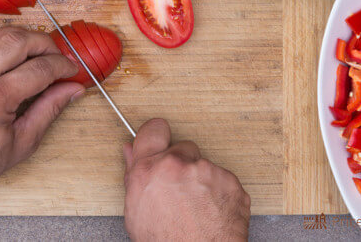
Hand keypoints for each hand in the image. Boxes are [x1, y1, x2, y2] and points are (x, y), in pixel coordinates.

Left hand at [0, 27, 83, 196]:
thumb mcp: (22, 142)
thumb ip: (49, 110)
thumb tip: (73, 90)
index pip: (39, 69)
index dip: (62, 66)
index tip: (72, 69)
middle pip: (18, 41)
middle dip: (45, 43)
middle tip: (58, 55)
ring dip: (21, 37)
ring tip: (37, 49)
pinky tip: (11, 54)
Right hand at [123, 119, 250, 240]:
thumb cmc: (166, 241)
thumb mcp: (137, 211)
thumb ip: (134, 175)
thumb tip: (130, 152)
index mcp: (149, 169)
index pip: (153, 130)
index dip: (157, 134)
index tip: (160, 138)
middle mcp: (177, 165)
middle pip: (183, 147)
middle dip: (182, 164)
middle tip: (179, 189)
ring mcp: (206, 171)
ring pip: (204, 165)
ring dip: (201, 180)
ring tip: (196, 207)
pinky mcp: (230, 181)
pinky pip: (223, 179)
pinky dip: (219, 192)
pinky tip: (210, 210)